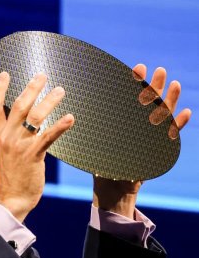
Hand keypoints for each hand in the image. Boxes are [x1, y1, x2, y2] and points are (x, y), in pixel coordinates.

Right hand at [0, 72, 74, 221]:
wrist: (11, 198)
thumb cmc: (10, 174)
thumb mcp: (1, 151)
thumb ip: (6, 133)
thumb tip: (18, 117)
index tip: (5, 73)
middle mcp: (4, 137)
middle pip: (18, 106)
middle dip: (31, 88)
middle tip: (42, 75)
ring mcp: (18, 146)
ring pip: (35, 117)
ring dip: (49, 101)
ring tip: (60, 90)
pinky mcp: (32, 155)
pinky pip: (48, 136)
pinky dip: (60, 125)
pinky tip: (71, 117)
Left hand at [93, 64, 191, 216]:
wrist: (111, 189)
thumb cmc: (100, 165)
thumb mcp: (97, 143)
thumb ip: (94, 127)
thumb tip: (72, 111)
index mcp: (123, 122)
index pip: (129, 98)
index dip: (134, 84)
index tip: (136, 69)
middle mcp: (138, 126)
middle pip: (148, 102)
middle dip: (153, 86)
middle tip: (157, 70)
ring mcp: (151, 136)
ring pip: (163, 115)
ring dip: (169, 100)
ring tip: (173, 84)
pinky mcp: (159, 148)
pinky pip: (172, 136)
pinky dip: (179, 125)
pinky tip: (186, 113)